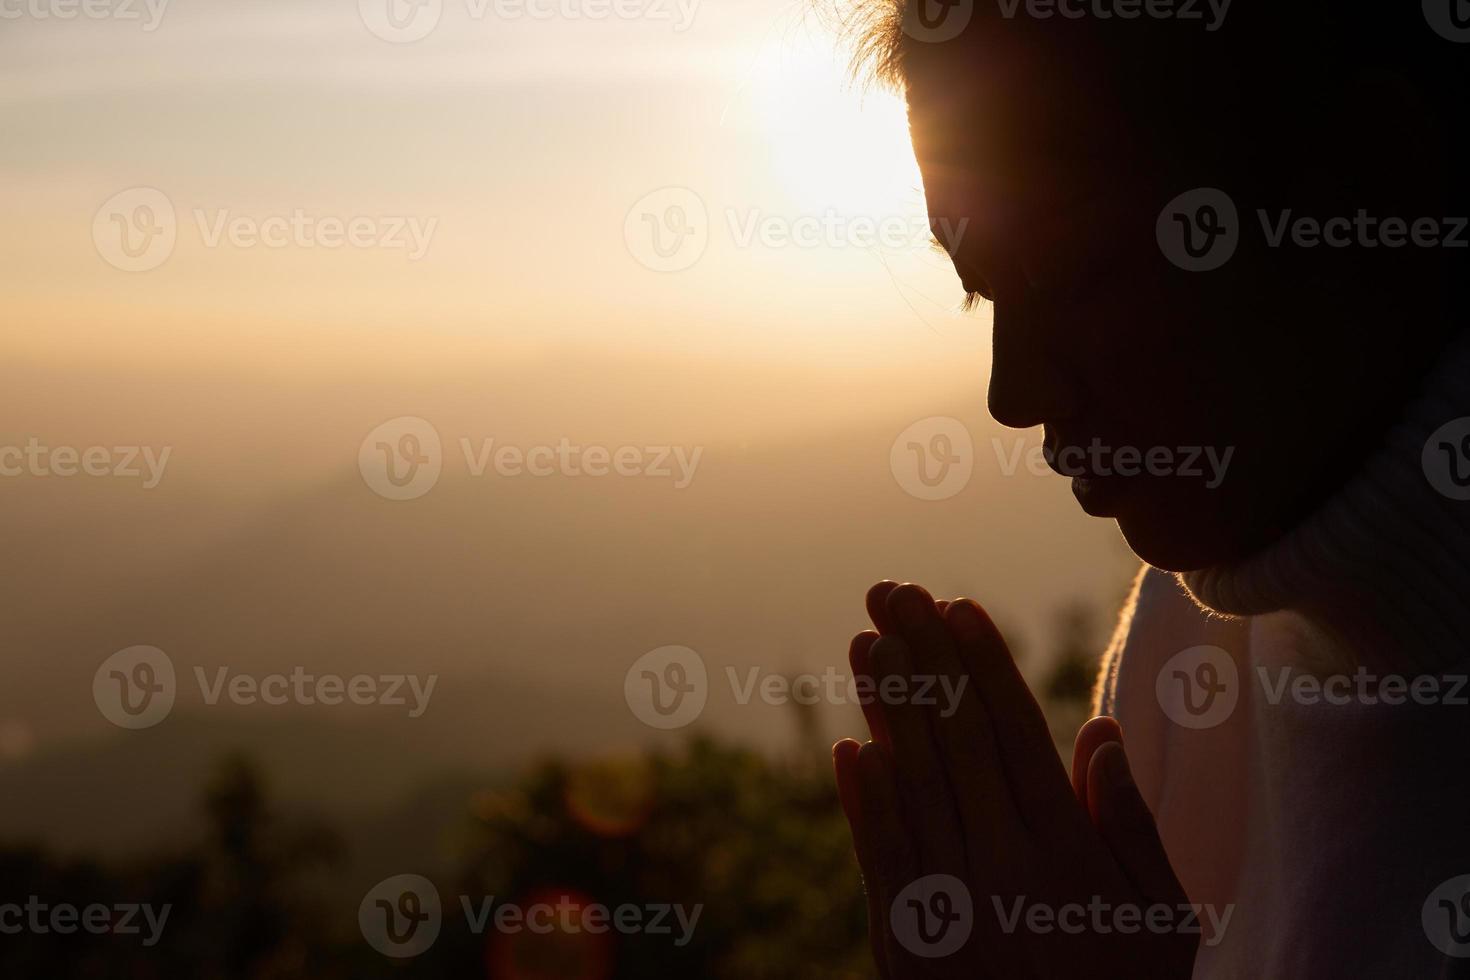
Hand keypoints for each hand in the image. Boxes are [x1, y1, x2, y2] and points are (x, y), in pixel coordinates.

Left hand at [833, 582, 1197, 979]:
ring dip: (883, 709)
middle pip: (953, 741)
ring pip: (909, 783)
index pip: (1013, 733)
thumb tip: (1101, 734)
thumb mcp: (1160, 921)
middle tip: (892, 592)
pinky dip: (863, 800)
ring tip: (863, 642)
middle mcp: (998, 868)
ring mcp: (946, 905)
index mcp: (1063, 855)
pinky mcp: (907, 942)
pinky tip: (853, 748)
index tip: (957, 606)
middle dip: (920, 658)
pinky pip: (880, 857)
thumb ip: (1129, 827)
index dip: (981, 665)